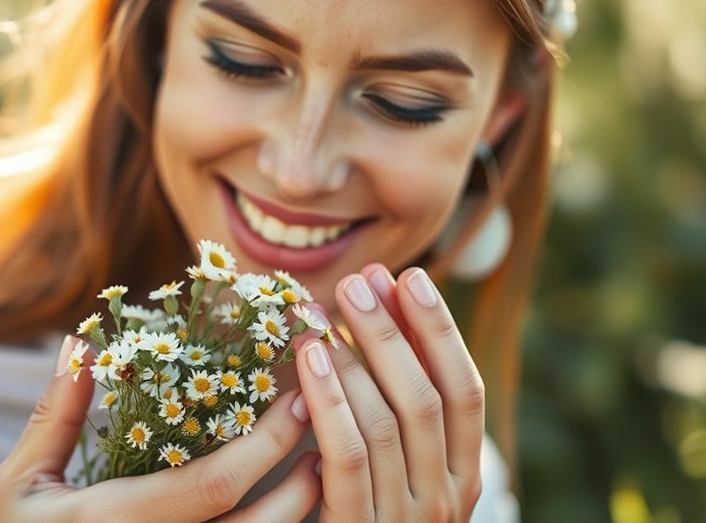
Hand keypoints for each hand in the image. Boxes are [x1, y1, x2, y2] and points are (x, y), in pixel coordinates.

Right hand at [0, 335, 322, 522]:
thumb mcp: (19, 484)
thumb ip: (56, 417)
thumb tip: (81, 342)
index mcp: (117, 521)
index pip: (216, 484)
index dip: (266, 441)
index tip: (297, 396)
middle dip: (305, 478)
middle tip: (326, 426)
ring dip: (302, 511)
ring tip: (318, 465)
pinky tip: (286, 507)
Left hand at [295, 265, 483, 521]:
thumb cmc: (363, 513)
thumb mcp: (396, 466)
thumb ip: (396, 407)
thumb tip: (381, 310)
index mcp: (464, 477)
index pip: (466, 391)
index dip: (439, 331)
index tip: (410, 277)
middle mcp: (446, 499)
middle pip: (427, 398)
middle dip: (393, 333)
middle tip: (359, 281)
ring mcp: (404, 519)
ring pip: (387, 422)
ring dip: (357, 359)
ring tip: (325, 313)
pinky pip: (346, 458)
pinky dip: (329, 401)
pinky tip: (308, 360)